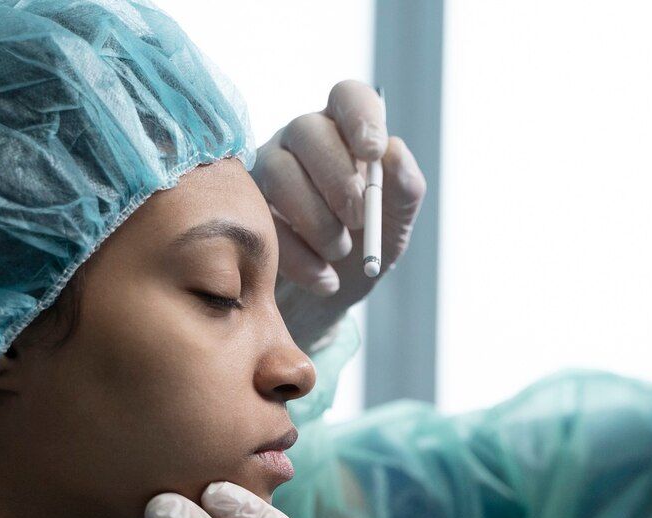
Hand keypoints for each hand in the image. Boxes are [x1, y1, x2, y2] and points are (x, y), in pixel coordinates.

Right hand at [253, 80, 425, 350]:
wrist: (338, 286)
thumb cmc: (370, 240)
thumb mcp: (397, 220)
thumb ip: (405, 188)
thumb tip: (394, 153)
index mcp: (346, 129)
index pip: (348, 96)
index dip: (360, 117)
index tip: (373, 151)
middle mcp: (302, 138)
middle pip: (306, 130)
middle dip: (338, 179)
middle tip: (360, 220)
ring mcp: (267, 168)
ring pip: (280, 174)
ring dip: (318, 222)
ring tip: (340, 252)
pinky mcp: (246, 207)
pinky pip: (263, 221)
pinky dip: (300, 258)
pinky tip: (325, 278)